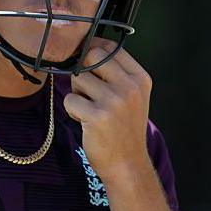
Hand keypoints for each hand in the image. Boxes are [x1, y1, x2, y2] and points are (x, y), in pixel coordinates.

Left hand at [63, 38, 153, 183]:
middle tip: (87, 89)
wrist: (127, 164)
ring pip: (78, 78)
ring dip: (77, 92)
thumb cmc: (124, 127)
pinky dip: (72, 110)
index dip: (93, 50)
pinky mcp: (97, 116)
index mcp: (140, 78)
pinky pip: (70, 99)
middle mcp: (130, 87)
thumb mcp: (132, 96)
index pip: (110, 46)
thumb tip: (86, 45)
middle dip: (82, 69)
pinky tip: (85, 120)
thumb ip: (115, 72)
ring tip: (89, 108)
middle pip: (91, 55)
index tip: (87, 62)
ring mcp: (114, 101)